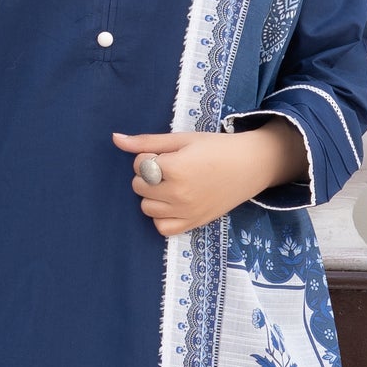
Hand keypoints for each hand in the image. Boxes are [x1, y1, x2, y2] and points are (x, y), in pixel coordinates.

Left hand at [112, 123, 302, 235]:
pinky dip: (162, 216)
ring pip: (146, 207)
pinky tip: (172, 203)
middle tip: (172, 168)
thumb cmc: (217, 147)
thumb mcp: (182, 139)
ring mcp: (186, 212)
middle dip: (149, 175)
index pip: (139, 164)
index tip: (169, 154)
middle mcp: (178, 194)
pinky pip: (161, 228)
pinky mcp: (193, 223)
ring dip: (153, 195)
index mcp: (176, 169)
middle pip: (139, 186)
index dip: (150, 155)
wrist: (250, 165)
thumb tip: (115, 139)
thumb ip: (147, 141)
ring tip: (173, 184)